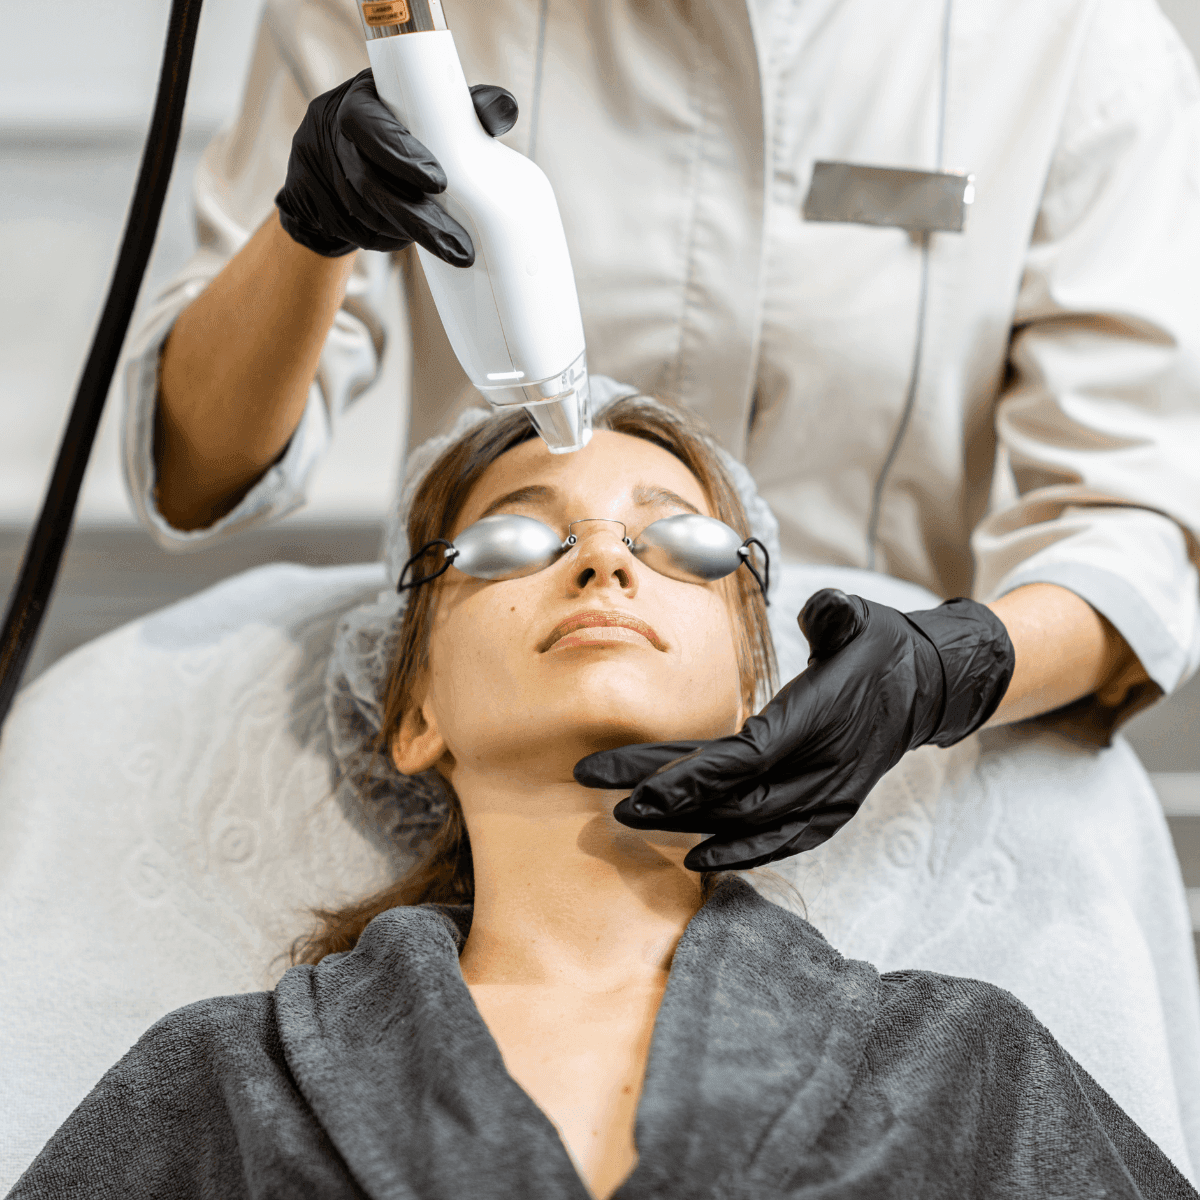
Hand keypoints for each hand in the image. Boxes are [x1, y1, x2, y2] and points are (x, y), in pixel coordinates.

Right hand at [275, 69, 517, 261]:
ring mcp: (321, 175)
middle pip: (370, 184)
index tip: (439, 183)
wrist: (336, 153)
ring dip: (407, 234)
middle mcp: (332, 137)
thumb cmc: (397, 123)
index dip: (401, 155)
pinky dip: (390, 239)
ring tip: (449, 248)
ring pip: (366, 215)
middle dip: (417, 218)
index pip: (369, 126)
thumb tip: (504, 109)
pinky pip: (360, 233)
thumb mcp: (425, 105)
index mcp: (357, 103)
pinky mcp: (319, 209)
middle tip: (459, 246)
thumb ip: (466, 107)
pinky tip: (414, 242)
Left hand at [574, 589, 1014, 871]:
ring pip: (751, 822)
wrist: (927, 688)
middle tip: (605, 795)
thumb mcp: (859, 615)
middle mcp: (825, 766)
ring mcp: (831, 796)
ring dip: (689, 823)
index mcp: (821, 718)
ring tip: (628, 817)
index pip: (747, 756)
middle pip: (734, 794)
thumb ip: (831, 613)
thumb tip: (814, 612)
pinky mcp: (833, 810)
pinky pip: (783, 841)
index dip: (690, 775)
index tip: (637, 786)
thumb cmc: (881, 646)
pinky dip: (740, 852)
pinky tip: (697, 859)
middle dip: (667, 799)